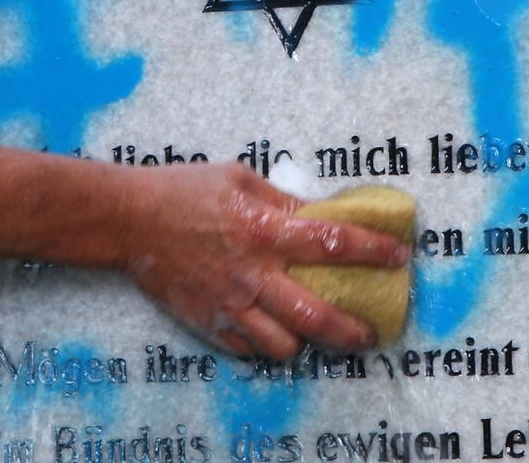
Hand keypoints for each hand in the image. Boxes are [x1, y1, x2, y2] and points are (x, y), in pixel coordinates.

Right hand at [118, 163, 408, 359]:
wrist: (128, 219)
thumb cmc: (185, 190)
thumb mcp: (240, 179)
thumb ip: (283, 201)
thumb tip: (321, 215)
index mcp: (263, 230)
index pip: (332, 243)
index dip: (372, 251)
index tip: (400, 256)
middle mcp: (252, 273)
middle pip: (316, 315)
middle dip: (353, 329)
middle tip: (372, 330)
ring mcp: (229, 303)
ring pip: (284, 344)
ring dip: (307, 341)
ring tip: (316, 332)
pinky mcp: (207, 322)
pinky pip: (248, 350)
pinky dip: (266, 345)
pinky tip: (272, 331)